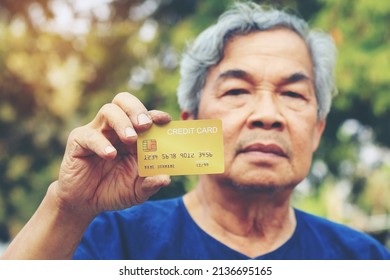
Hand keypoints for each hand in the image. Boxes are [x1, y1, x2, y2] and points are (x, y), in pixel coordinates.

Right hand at [54, 92, 170, 215]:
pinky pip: (89, 135)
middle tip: (145, 125)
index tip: (165, 121)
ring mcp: (96, 133)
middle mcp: (115, 129)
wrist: (86, 204)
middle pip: (124, 101)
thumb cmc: (114, 191)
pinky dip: (101, 143)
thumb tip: (166, 179)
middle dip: (137, 109)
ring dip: (122, 122)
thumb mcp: (137, 191)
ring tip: (131, 139)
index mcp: (133, 136)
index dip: (154, 114)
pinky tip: (110, 155)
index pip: (143, 115)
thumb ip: (150, 184)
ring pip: (108, 111)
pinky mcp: (78, 142)